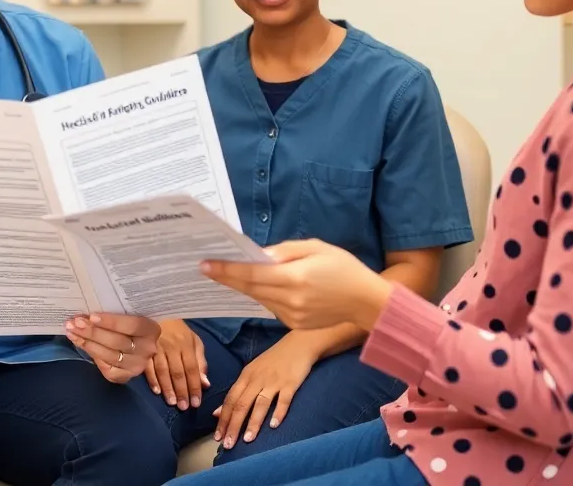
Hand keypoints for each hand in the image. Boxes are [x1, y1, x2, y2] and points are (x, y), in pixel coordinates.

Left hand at [66, 313, 159, 383]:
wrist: (141, 344)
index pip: (131, 325)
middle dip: (93, 332)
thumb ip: (118, 312)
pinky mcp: (126, 376)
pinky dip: (91, 355)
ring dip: (87, 343)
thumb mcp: (131, 315)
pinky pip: (106, 368)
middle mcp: (147, 349)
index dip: (111, 322)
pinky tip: (80, 344)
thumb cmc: (131, 324)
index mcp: (151, 329)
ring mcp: (137, 365)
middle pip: (117, 342)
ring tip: (72, 332)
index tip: (91, 316)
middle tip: (74, 323)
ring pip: (109, 355)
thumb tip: (90, 311)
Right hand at [143, 319, 209, 409]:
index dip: (195, 386)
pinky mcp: (143, 349)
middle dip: (182, 391)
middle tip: (184, 407)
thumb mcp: (194, 341)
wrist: (155, 311)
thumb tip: (205, 384)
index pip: (192, 369)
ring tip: (172, 402)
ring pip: (163, 371)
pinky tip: (156, 391)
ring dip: (168, 388)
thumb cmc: (177, 330)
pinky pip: (147, 366)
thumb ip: (200, 361)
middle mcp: (172, 346)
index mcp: (186, 344)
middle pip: (178, 372)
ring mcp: (156, 347)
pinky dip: (152, 379)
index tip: (196, 403)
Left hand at [202, 239, 392, 330]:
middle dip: (228, 278)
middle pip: (250, 288)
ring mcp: (292, 316)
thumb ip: (285, 251)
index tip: (205, 265)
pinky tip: (257, 285)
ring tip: (226, 273)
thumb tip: (258, 256)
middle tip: (206, 267)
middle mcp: (291, 300)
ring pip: (259, 298)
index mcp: (296, 278)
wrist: (366, 301)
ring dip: (243, 286)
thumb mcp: (316, 248)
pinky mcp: (294, 324)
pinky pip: (271, 306)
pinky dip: (263, 295)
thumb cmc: (343, 267)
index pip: (252, 275)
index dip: (227, 270)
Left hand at [213, 334, 316, 448]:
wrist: (297, 345)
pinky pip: (284, 400)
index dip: (223, 419)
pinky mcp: (291, 383)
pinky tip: (273, 425)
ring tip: (247, 439)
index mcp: (246, 376)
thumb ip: (236, 392)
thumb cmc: (272, 361)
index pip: (230, 400)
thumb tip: (216, 413)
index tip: (217, 437)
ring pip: (261, 404)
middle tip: (228, 444)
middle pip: (242, 404)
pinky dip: (278, 412)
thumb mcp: (251, 373)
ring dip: (253, 422)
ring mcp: (274, 381)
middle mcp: (257, 379)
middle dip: (233, 425)